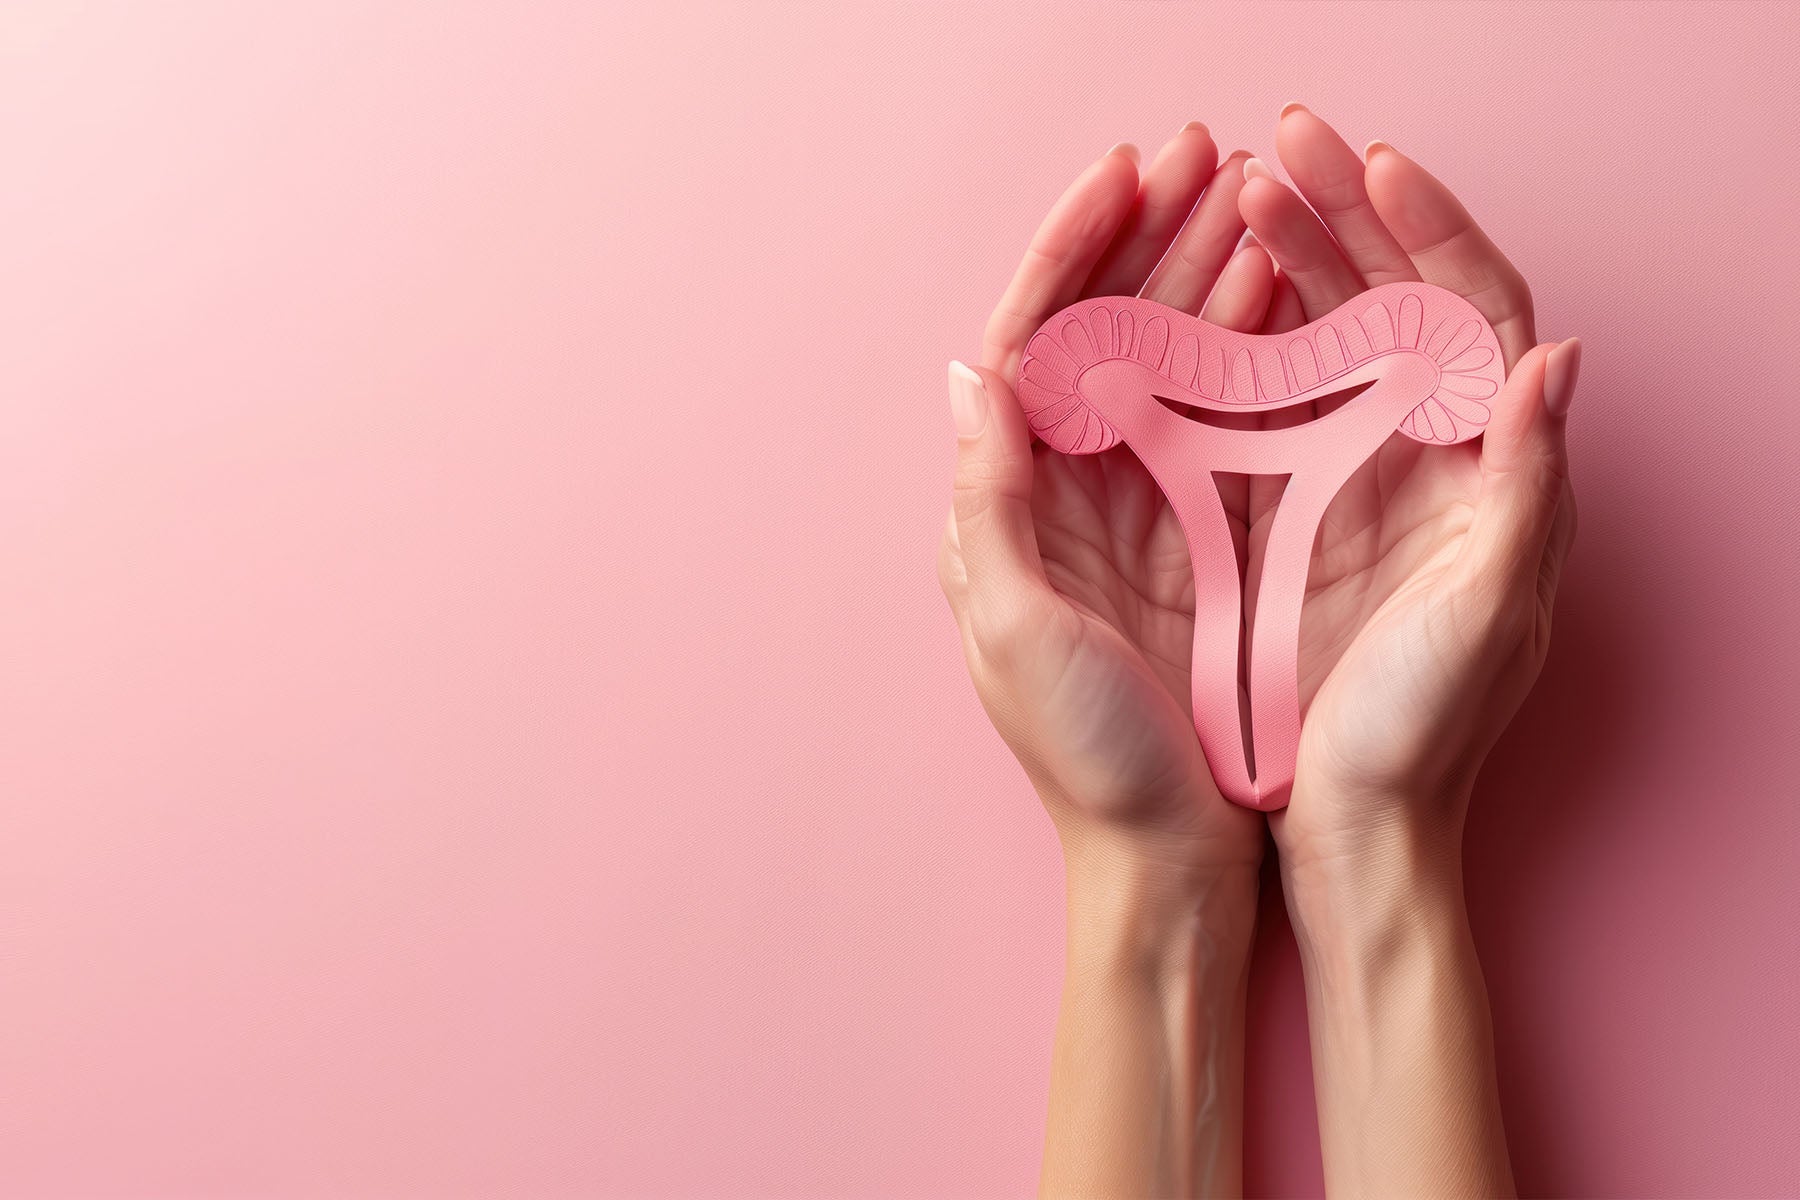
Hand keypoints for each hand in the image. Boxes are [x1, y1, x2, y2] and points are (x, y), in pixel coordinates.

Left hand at [937, 128, 1274, 890]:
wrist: (1168, 859)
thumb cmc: (1088, 762)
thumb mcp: (1018, 634)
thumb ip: (992, 503)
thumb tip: (970, 371)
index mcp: (1009, 504)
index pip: (1031, 340)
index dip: (1069, 251)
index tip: (1120, 176)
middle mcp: (1068, 491)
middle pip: (1105, 330)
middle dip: (1148, 236)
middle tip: (1204, 154)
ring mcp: (1139, 509)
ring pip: (1170, 360)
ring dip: (1204, 275)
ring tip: (1251, 199)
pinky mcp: (1203, 539)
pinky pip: (1227, 422)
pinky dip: (1252, 353)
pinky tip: (1286, 298)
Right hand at [1232, 109, 1581, 875]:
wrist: (1349, 828)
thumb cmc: (1423, 735)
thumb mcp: (1489, 617)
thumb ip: (1532, 490)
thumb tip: (1562, 357)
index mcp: (1492, 469)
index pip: (1476, 309)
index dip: (1427, 227)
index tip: (1366, 164)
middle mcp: (1429, 457)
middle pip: (1395, 299)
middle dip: (1339, 212)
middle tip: (1275, 144)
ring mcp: (1355, 478)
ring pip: (1327, 337)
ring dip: (1285, 258)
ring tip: (1233, 193)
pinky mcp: (1288, 511)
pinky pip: (1264, 403)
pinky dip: (1236, 341)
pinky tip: (1200, 299)